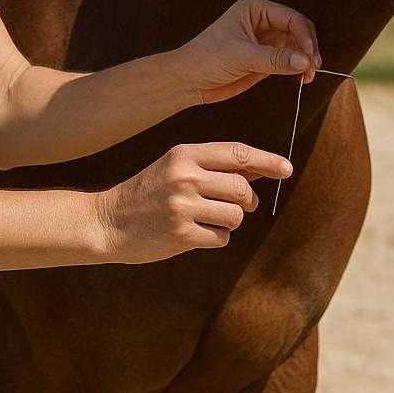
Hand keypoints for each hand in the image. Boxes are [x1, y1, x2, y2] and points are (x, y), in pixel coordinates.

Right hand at [91, 142, 292, 262]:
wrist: (107, 221)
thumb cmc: (147, 192)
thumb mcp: (175, 167)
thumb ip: (214, 166)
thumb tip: (261, 168)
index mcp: (184, 154)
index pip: (238, 153)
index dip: (267, 160)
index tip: (286, 168)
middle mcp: (185, 177)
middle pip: (243, 189)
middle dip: (246, 201)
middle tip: (236, 206)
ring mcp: (182, 206)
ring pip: (236, 216)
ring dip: (229, 221)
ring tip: (207, 220)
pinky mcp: (181, 235)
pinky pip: (221, 238)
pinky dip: (215, 238)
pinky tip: (195, 234)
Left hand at [179, 0, 320, 104]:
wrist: (189, 80)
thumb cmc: (207, 59)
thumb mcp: (241, 56)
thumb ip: (274, 59)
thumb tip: (305, 61)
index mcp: (255, 9)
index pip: (291, 18)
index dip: (304, 36)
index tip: (310, 57)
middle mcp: (263, 21)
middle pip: (298, 30)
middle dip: (308, 48)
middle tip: (313, 67)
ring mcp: (266, 40)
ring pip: (297, 46)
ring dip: (306, 60)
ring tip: (308, 77)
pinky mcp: (266, 58)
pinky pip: (289, 60)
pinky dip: (298, 68)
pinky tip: (302, 79)